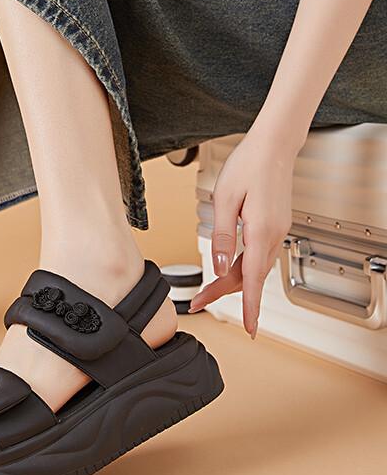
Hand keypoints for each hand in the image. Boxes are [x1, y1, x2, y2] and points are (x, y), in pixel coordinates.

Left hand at [189, 131, 294, 338]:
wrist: (273, 146)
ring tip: (206, 290)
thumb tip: (219, 264)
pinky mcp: (274, 225)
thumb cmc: (249, 165)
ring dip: (232, 280)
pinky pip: (257, 254)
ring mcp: (277, 231)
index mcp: (262, 231)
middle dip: (224, 293)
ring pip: (253, 266)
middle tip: (198, 302)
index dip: (249, 307)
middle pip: (250, 276)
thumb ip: (222, 235)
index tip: (249, 328)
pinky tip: (228, 268)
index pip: (253, 279)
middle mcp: (274, 235)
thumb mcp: (225, 199)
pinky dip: (242, 266)